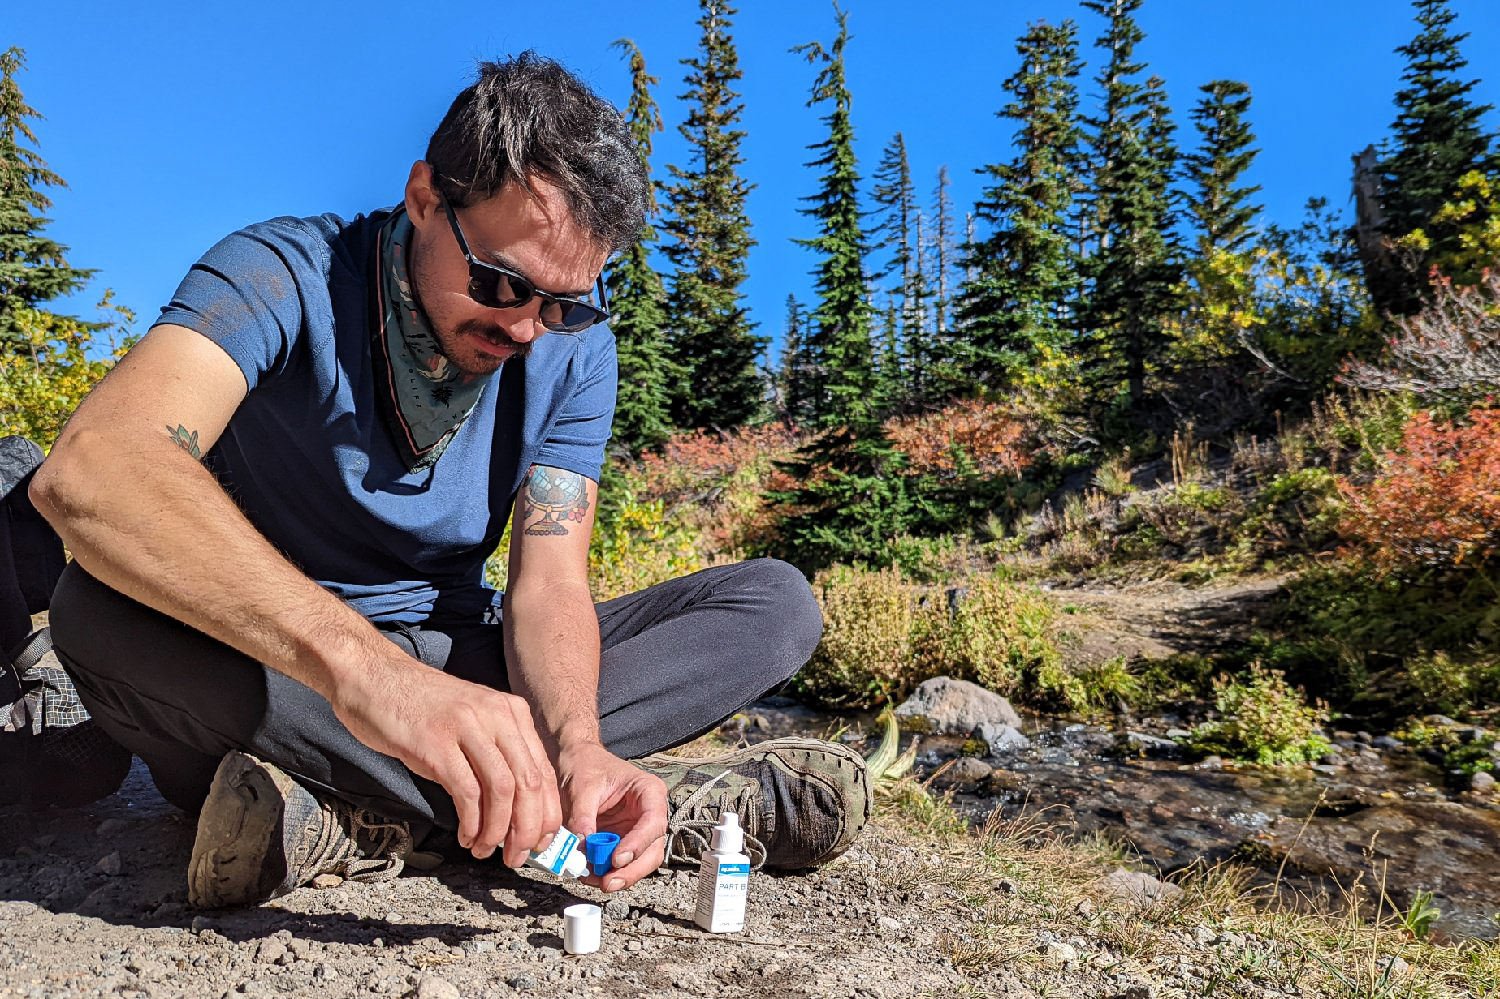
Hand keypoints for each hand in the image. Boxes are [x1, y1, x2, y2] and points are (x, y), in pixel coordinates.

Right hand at [330, 655, 562, 867]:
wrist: (374, 677)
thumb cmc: (421, 708)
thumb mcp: (472, 722)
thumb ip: (497, 754)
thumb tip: (518, 810)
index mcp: (512, 712)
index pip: (543, 771)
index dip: (546, 814)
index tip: (540, 842)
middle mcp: (497, 716)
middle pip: (530, 783)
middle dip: (528, 829)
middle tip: (517, 857)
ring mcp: (466, 727)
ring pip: (503, 791)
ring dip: (498, 831)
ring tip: (487, 851)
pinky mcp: (436, 743)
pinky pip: (467, 793)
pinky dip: (472, 823)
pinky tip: (466, 837)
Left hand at [556, 743, 667, 892]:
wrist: (575, 760)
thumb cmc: (585, 764)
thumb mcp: (582, 786)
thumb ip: (583, 817)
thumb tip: (581, 847)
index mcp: (649, 792)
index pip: (654, 822)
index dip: (639, 844)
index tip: (617, 859)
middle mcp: (648, 814)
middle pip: (652, 850)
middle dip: (631, 870)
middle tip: (607, 883)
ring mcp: (635, 831)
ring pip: (639, 862)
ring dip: (619, 876)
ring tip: (593, 880)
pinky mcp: (620, 842)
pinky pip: (620, 864)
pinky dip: (606, 873)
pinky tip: (589, 876)